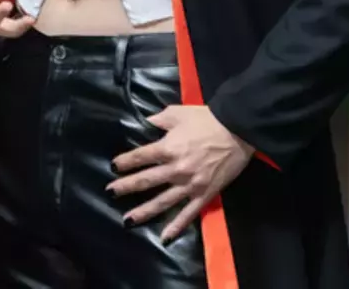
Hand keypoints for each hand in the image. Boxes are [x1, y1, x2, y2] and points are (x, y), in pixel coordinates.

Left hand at [109, 105, 253, 242]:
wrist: (237, 130)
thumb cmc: (207, 119)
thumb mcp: (179, 112)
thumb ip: (161, 119)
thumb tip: (147, 122)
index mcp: (168, 147)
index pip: (140, 157)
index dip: (125, 162)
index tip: (113, 166)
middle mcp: (175, 169)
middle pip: (146, 180)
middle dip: (126, 187)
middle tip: (111, 193)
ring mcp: (189, 185)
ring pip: (162, 201)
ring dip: (143, 211)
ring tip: (127, 220)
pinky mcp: (204, 195)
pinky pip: (188, 214)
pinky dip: (176, 227)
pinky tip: (164, 237)